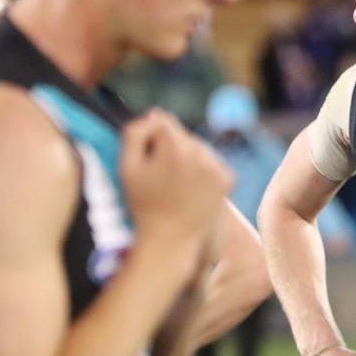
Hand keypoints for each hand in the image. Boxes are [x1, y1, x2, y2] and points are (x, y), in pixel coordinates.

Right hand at [121, 109, 232, 252]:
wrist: (171, 241)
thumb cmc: (143, 205)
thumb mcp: (127, 167)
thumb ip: (135, 133)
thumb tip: (153, 114)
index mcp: (175, 146)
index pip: (160, 120)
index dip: (148, 139)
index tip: (146, 161)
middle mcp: (200, 151)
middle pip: (181, 133)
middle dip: (168, 147)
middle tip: (159, 177)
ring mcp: (217, 165)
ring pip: (197, 146)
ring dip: (186, 157)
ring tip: (174, 185)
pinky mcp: (228, 178)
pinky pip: (211, 161)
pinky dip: (201, 170)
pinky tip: (190, 190)